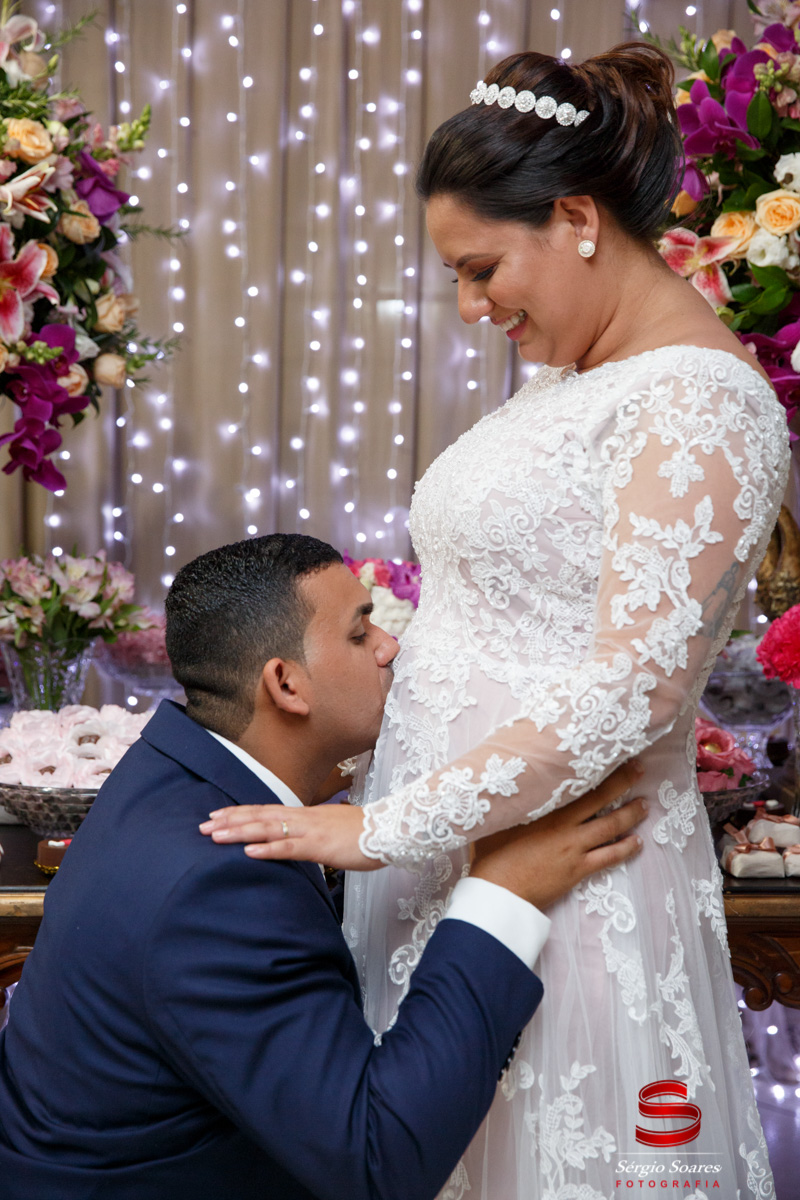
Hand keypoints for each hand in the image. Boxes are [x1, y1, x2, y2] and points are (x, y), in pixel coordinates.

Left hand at [200, 801, 378, 870]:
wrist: (390, 830)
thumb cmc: (362, 834)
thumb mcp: (329, 831)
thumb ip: (309, 833)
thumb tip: (292, 840)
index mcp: (304, 814)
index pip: (265, 810)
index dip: (239, 812)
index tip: (215, 815)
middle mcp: (302, 818)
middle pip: (260, 816)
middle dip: (230, 821)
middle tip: (202, 826)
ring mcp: (310, 830)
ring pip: (268, 828)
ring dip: (240, 832)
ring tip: (215, 836)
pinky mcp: (320, 846)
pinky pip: (289, 847)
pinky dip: (267, 849)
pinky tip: (249, 852)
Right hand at [470, 761, 645, 908]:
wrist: (499, 892)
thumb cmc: (492, 855)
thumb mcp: (497, 820)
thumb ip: (510, 802)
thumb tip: (507, 782)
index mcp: (545, 809)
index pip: (577, 783)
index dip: (596, 769)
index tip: (610, 755)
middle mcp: (565, 824)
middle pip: (600, 798)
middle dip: (622, 782)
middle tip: (638, 769)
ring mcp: (574, 847)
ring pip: (610, 826)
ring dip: (630, 814)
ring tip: (643, 805)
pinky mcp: (578, 869)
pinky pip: (610, 857)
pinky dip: (626, 849)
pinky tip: (637, 843)